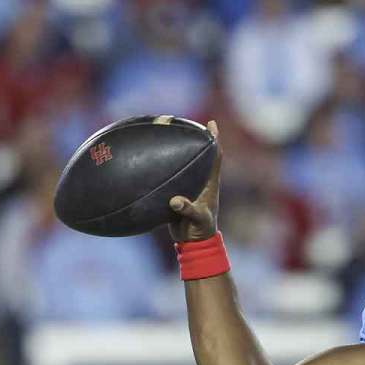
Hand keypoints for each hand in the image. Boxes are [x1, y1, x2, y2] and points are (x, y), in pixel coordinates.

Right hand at [168, 120, 222, 242]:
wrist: (193, 243)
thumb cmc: (200, 230)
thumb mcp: (197, 220)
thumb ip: (188, 210)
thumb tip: (174, 201)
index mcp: (210, 184)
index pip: (215, 157)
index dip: (214, 140)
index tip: (212, 124)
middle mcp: (201, 181)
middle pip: (200, 155)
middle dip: (196, 138)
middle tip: (187, 121)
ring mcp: (190, 187)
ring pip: (185, 163)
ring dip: (178, 150)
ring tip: (167, 133)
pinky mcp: (178, 193)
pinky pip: (171, 175)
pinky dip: (163, 167)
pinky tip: (149, 160)